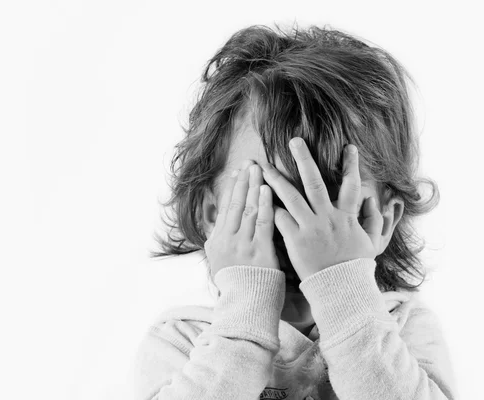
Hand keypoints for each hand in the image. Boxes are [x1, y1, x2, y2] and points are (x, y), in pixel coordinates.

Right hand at [204, 160, 279, 278]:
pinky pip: (261, 224)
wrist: (247, 308)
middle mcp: (226, 241)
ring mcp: (242, 246)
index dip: (232, 188)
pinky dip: (263, 205)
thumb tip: (218, 217)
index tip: (238, 172)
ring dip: (253, 187)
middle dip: (243, 182)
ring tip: (259, 169)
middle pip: (234, 204)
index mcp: (216, 242)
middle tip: (249, 162)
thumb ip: (219, 238)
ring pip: (246, 210)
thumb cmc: (238, 285)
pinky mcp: (259, 253)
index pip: (224, 208)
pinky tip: (267, 190)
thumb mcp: (220, 261)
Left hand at [260, 138, 382, 280]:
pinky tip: (257, 195)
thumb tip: (376, 202)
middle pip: (314, 182)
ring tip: (262, 165)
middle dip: (304, 159)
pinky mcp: (295, 240)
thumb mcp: (371, 243)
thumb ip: (373, 221)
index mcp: (346, 217)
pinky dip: (270, 207)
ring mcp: (309, 228)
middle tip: (295, 140)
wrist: (339, 289)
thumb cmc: (354, 268)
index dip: (351, 166)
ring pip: (290, 196)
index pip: (351, 185)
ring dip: (275, 178)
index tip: (349, 146)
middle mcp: (327, 218)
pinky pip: (280, 219)